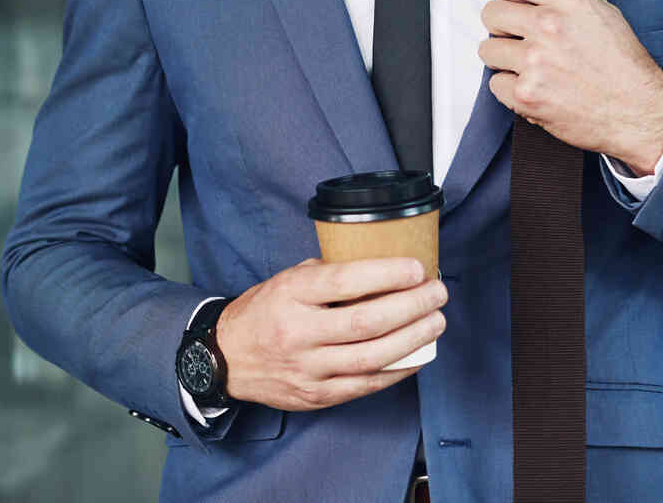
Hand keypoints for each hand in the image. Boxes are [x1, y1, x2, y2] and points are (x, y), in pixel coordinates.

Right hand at [216, 257, 446, 411]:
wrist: (225, 358)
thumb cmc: (263, 312)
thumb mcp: (288, 280)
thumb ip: (328, 274)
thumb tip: (380, 268)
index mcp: (290, 294)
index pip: (344, 281)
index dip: (386, 275)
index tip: (416, 268)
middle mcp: (299, 332)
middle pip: (366, 322)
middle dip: (411, 307)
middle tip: (437, 294)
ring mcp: (308, 369)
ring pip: (371, 357)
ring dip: (413, 339)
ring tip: (436, 322)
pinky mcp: (317, 396)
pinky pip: (366, 384)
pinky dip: (398, 370)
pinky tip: (418, 354)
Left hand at [478, 0, 662, 173]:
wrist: (639, 112)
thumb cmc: (624, 65)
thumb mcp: (602, 13)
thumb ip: (562, 1)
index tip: (516, 9)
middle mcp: (548, 24)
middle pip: (491, 14)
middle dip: (503, 28)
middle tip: (518, 40)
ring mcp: (534, 61)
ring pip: (488, 50)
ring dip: (504, 59)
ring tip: (528, 67)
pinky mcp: (526, 94)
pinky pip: (496, 84)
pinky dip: (511, 89)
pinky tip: (534, 89)